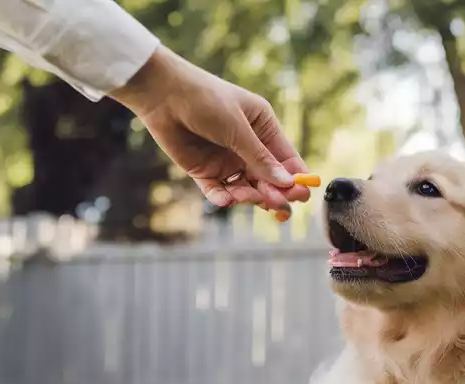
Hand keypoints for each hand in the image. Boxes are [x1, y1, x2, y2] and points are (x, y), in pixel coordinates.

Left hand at [111, 46, 310, 211]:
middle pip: (269, 179)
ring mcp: (228, 160)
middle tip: (277, 206)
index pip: (287, 159)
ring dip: (250, 197)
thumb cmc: (205, 99)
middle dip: (274, 193)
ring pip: (247, 189)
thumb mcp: (237, 127)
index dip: (296, 179)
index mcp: (263, 128)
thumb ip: (260, 158)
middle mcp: (248, 146)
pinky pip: (220, 190)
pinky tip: (225, 199)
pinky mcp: (206, 171)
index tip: (302, 196)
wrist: (162, 95)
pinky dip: (224, 198)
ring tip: (246, 197)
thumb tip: (287, 183)